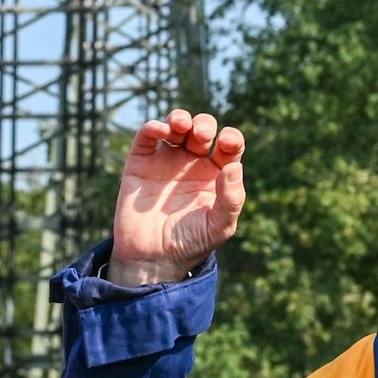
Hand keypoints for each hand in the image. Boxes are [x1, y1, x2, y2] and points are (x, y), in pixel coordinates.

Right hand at [108, 109, 245, 285]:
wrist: (152, 258)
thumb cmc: (190, 243)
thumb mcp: (218, 226)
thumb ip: (231, 199)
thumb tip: (236, 167)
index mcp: (216, 175)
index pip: (229, 147)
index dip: (231, 138)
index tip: (226, 142)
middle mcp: (192, 163)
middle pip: (202, 130)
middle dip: (204, 124)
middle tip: (202, 135)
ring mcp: (166, 161)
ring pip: (175, 127)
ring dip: (180, 118)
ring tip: (180, 125)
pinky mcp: (140, 163)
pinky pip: (147, 137)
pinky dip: (153, 127)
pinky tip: (160, 130)